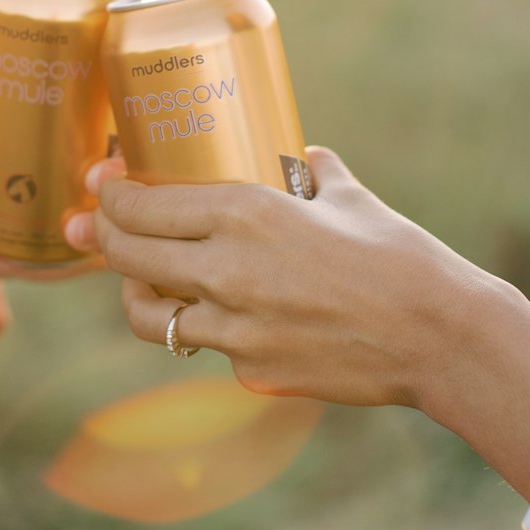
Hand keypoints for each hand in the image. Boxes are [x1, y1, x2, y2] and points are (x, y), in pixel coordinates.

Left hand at [67, 147, 529, 498]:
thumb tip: (300, 157)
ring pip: (148, 315)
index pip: (142, 205)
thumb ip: (311, 173)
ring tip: (140, 277)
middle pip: (127, 254)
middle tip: (91, 225)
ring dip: (135, 291)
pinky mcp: (251, 372)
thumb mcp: (348, 196)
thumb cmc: (399, 256)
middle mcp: (225, 272)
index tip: (100, 183)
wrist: (439, 337)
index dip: (110, 193)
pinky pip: (207, 347)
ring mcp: (234, 331)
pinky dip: (205, 328)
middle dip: (100, 236)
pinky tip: (224, 314)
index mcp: (244, 214)